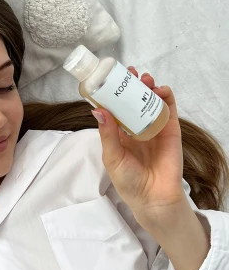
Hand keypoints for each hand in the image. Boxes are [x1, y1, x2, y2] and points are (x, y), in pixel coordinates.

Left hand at [92, 68, 184, 223]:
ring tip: (145, 79)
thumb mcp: (112, 157)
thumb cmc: (129, 181)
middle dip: (131, 85)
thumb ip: (108, 134)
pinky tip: (160, 90)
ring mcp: (154, 126)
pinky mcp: (170, 129)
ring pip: (150, 101)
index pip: (115, 108)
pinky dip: (166, 96)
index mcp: (120, 133)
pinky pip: (168, 109)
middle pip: (133, 100)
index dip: (113, 92)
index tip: (110, 78)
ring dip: (148, 87)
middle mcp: (136, 127)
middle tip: (130, 73)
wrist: (154, 196)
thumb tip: (98, 110)